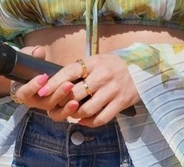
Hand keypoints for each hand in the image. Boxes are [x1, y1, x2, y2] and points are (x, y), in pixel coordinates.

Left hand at [10, 52, 139, 124]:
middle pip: (75, 94)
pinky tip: (84, 121)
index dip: (54, 82)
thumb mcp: (97, 60)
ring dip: (76, 115)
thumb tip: (57, 81)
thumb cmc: (112, 65)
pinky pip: (101, 118)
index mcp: (94, 62)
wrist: (141, 68)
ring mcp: (112, 89)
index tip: (42, 91)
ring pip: (87, 109)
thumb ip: (80, 69)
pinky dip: (89, 122)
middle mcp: (102, 75)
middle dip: (63, 103)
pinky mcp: (120, 102)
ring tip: (72, 114)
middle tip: (57, 107)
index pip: (70, 71)